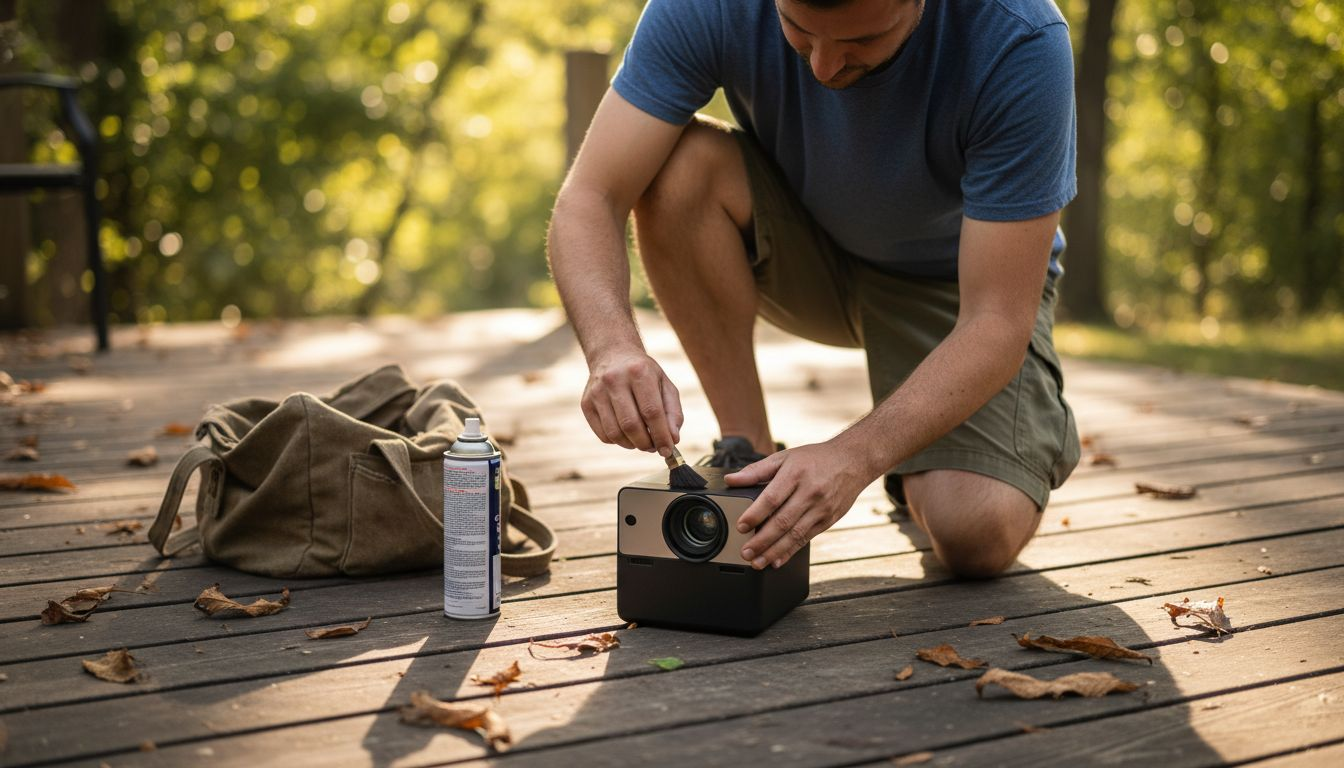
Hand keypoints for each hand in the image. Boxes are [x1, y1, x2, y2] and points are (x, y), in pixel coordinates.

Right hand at [581, 349, 682, 453]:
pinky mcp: (586, 403)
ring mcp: (597, 392)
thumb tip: (673, 439)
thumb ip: (673, 413)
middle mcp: (614, 380)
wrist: (612, 355)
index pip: (651, 412)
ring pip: (615, 433)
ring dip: (632, 445)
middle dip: (646, 443)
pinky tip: (626, 433)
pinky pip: (603, 434)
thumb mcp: (665, 385)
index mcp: (639, 372)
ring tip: (641, 440)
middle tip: (654, 447)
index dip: (661, 435)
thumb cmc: (643, 374)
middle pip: (631, 425)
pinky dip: (618, 441)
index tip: (667, 450)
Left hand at [725, 441, 872, 569]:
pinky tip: (777, 560)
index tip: (741, 526)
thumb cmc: (816, 458)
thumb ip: (756, 470)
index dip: (755, 514)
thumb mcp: (785, 457)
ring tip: (757, 562)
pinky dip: (791, 551)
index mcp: (795, 474)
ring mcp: (821, 508)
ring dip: (774, 552)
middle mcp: (810, 492)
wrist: (853, 461)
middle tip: (746, 552)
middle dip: (762, 541)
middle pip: (783, 521)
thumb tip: (732, 479)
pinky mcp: (828, 520)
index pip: (772, 498)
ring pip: (795, 535)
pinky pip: (806, 539)